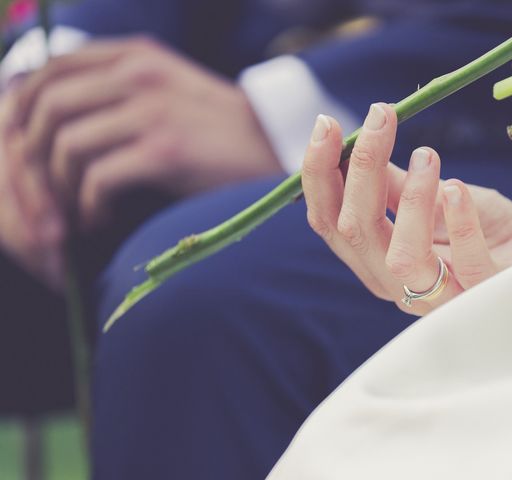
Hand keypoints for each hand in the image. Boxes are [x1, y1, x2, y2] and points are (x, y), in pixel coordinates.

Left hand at [0, 36, 280, 285]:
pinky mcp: (166, 151)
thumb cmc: (220, 132)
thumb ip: (117, 91)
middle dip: (31, 155)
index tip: (24, 149)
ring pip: (65, 144)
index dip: (22, 109)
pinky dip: (88, 206)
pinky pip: (98, 178)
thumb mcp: (168, 92)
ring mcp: (152, 111)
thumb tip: (56, 118)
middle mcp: (138, 74)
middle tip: (42, 192)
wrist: (275, 151)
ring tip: (72, 211)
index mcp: (136, 55)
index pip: (50, 68)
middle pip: (46, 105)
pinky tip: (99, 220)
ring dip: (59, 187)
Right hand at [302, 103, 511, 315]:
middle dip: (359, 169)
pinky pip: (468, 265)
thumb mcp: (426, 197)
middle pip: (356, 233)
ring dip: (409, 199)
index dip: (319, 174)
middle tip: (379, 116)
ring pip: (400, 258)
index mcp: (373, 259)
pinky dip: (460, 222)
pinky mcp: (484, 295)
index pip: (329, 222)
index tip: (326, 125)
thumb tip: (352, 143)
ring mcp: (439, 297)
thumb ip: (388, 181)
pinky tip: (457, 187)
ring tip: (427, 154)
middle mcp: (396, 285)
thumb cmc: (477, 220)